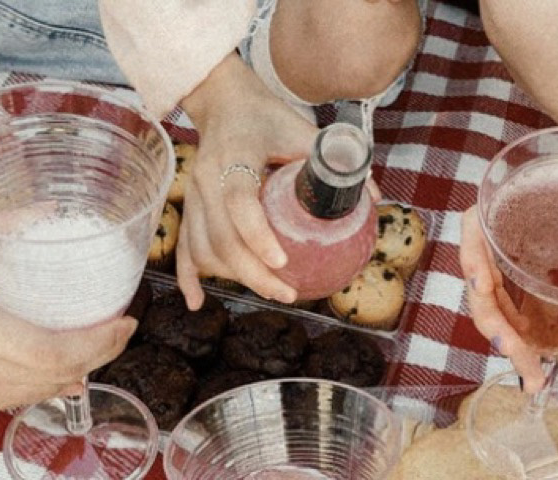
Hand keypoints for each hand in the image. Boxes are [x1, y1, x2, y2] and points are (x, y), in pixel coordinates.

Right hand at [0, 222, 133, 417]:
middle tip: (119, 331)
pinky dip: (36, 387)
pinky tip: (56, 374)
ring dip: (69, 374)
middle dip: (95, 357)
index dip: (97, 344)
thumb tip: (42, 210)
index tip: (125, 321)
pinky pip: (2, 401)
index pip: (51, 352)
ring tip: (95, 347)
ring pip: (29, 394)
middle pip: (50, 377)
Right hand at [176, 55, 318, 309]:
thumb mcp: (302, 130)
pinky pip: (184, 246)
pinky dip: (189, 277)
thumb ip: (333, 161)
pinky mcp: (189, 206)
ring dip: (233, 277)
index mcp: (234, 156)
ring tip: (269, 291)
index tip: (282, 261)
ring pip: (203, 248)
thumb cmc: (266, 115)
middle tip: (287, 294)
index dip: (257, 235)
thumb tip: (373, 197)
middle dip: (253, 273)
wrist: (221, 100)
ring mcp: (193, 194)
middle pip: (220, 237)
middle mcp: (206, 179)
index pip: (239, 202)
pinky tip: (198, 302)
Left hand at [459, 208, 557, 391]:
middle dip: (517, 351)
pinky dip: (474, 265)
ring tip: (509, 343)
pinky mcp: (479, 221)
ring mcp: (487, 251)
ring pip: (482, 296)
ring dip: (495, 323)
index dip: (538, 356)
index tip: (553, 375)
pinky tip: (482, 282)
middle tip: (532, 375)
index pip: (526, 329)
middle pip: (500, 320)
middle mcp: (501, 273)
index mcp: (524, 288)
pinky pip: (470, 246)